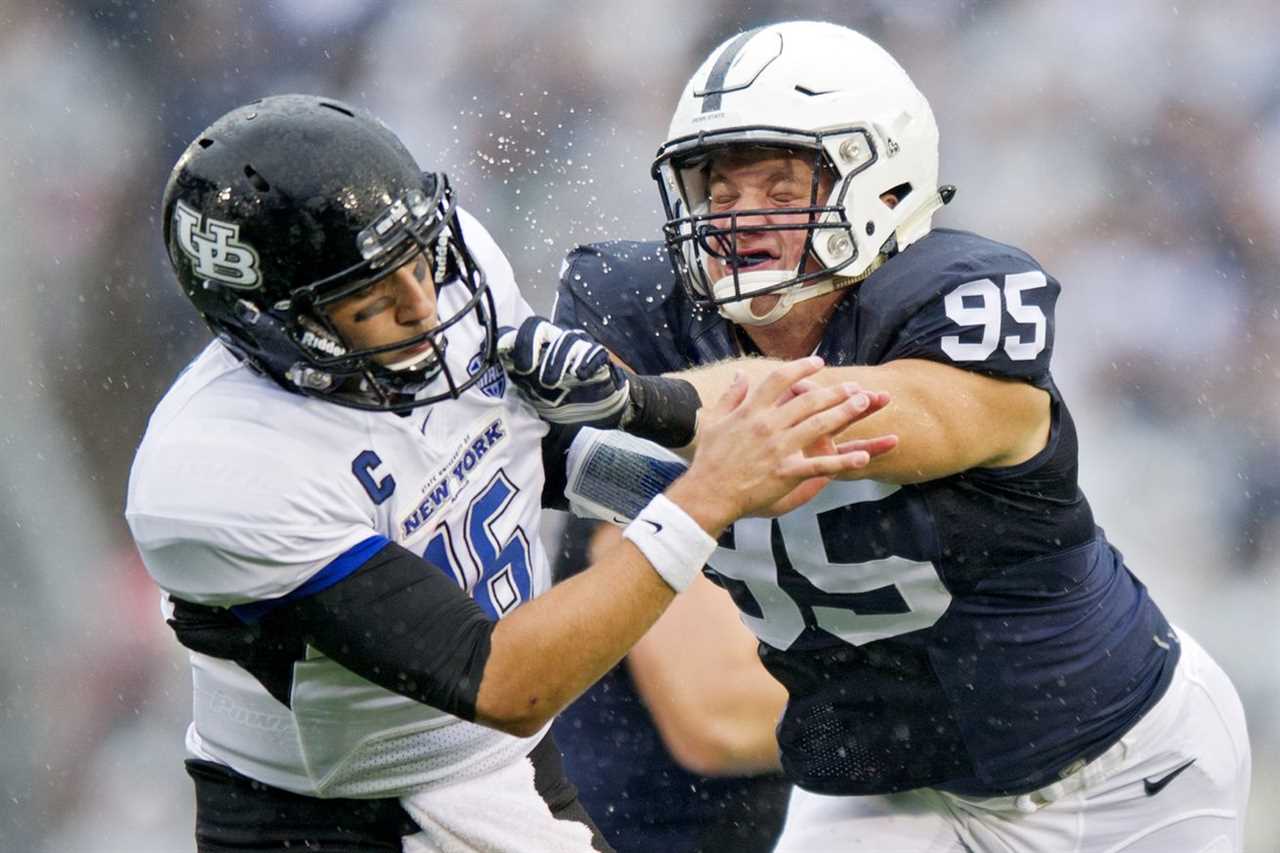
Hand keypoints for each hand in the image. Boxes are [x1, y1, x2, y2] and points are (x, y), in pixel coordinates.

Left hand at [497, 316, 630, 426]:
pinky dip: (587, 361)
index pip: (515, 333)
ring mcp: (576, 348)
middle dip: (528, 345)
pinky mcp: (598, 358)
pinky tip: (580, 375)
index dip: (508, 340)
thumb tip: (489, 376)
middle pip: (537, 326)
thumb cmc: (554, 401)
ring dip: (555, 360)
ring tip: (550, 383)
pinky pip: (594, 351)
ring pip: (566, 338)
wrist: (587, 417)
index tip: (502, 357)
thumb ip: (511, 382)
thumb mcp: (527, 394)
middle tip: (525, 369)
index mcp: (533, 348)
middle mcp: (553, 342)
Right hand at [666, 357, 892, 531]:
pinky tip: (862, 458)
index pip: (780, 379)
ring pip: (819, 425)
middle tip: (854, 386)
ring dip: (845, 412)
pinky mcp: (785, 473)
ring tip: (865, 402)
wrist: (707, 492)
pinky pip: (820, 466)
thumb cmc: (709, 458)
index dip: (801, 368)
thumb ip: (731, 396)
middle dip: (834, 391)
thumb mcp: (714, 421)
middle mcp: (767, 425)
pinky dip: (842, 462)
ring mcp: (778, 449)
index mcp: (751, 411)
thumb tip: (740, 374)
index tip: (818, 362)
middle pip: (808, 400)